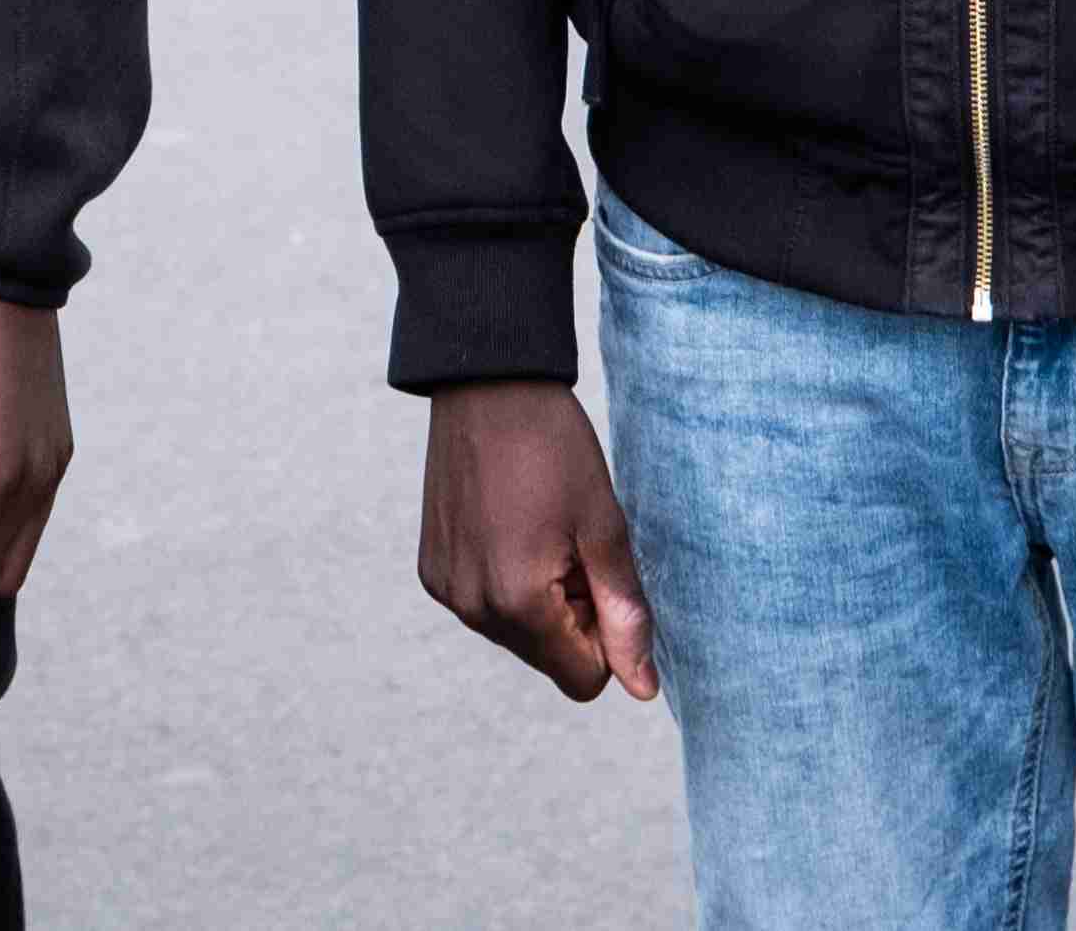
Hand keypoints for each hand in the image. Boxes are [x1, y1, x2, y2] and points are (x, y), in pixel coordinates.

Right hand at [413, 379, 658, 702]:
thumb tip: (643, 691)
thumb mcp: (605, 526)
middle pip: (547, 658)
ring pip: (515, 634)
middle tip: (570, 542)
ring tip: (540, 529)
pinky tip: (508, 524)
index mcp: (519, 602)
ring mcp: (446, 590)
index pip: (583, 680)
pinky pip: (482, 605)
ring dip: (538, 600)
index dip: (605, 635)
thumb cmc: (554, 447)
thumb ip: (624, 614)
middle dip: (571, 616)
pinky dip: (504, 580)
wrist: (486, 383)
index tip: (598, 573)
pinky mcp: (432, 570)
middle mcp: (472, 608)